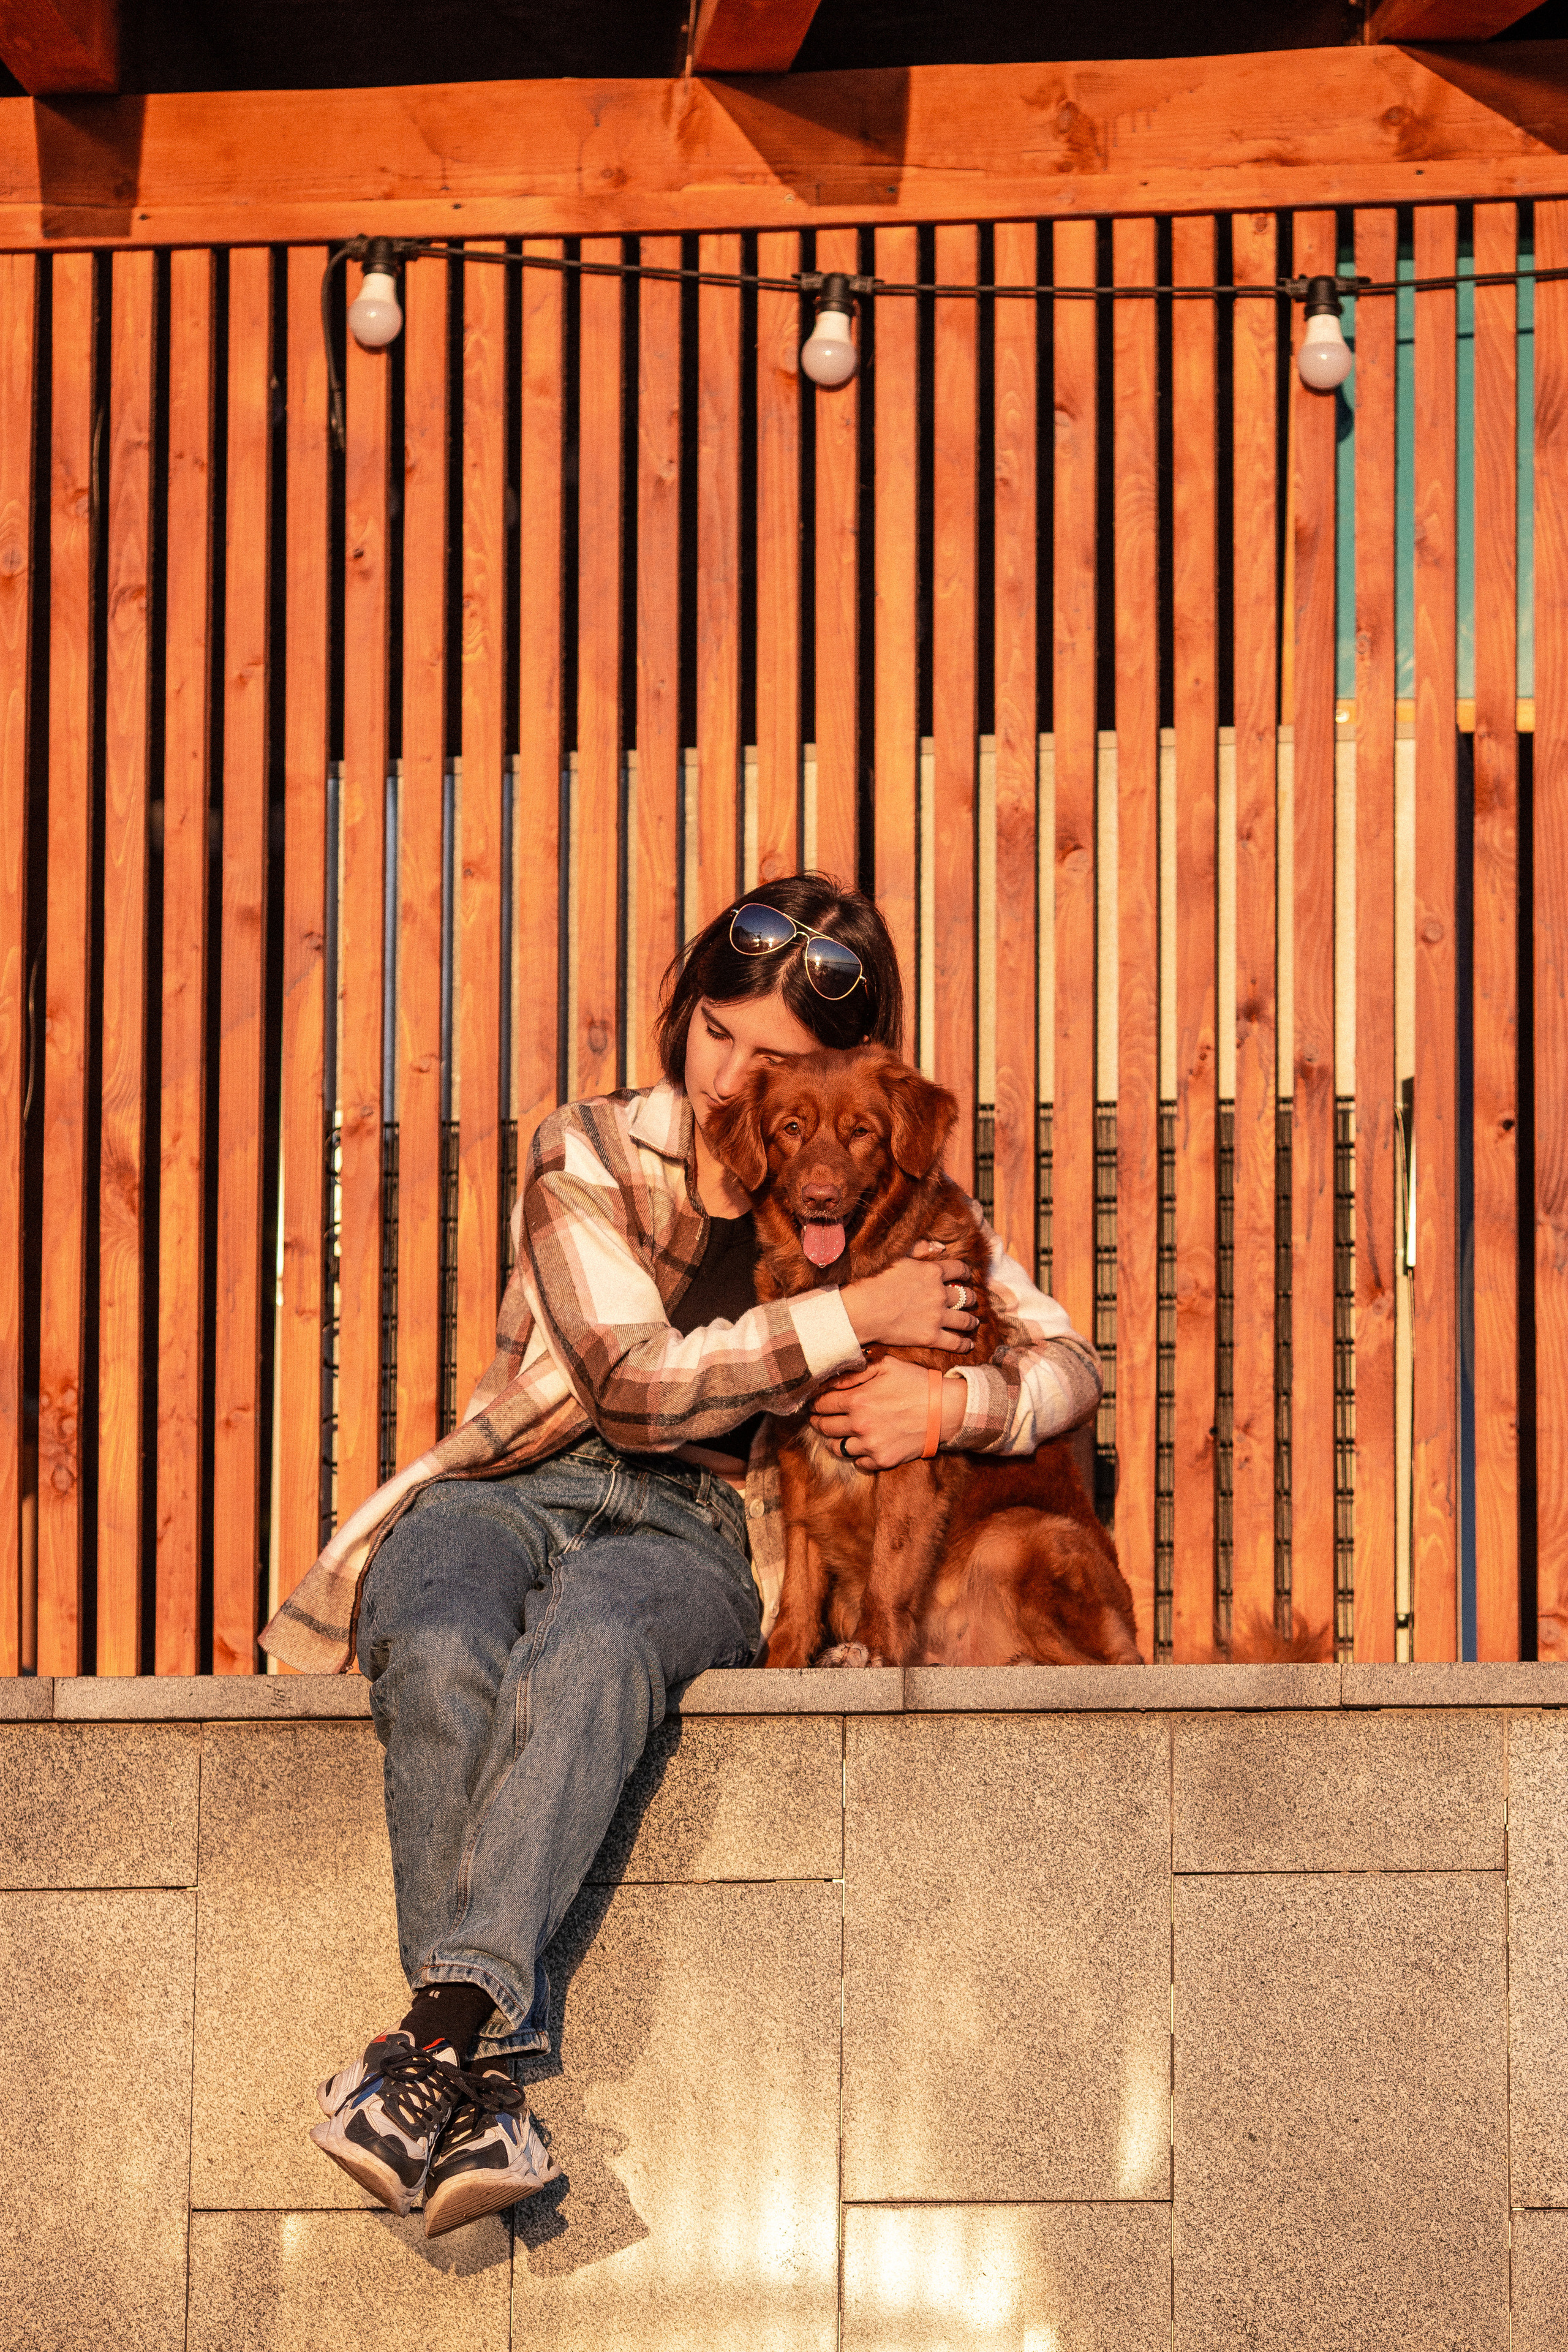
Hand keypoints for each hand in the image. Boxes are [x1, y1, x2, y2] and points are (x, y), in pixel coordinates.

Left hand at [811, 1358, 966, 1469]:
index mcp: (858, 1400)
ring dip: (833, 1440)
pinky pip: (857, 1462)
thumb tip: (830, 1380)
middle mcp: (859, 1425)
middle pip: (824, 1427)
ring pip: (837, 1448)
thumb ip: (856, 1371)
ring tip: (836, 1432)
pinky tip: (859, 1444)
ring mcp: (870, 1445)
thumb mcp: (886, 1366)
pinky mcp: (882, 1460)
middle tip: (817, 1417)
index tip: (813, 1402)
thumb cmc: (915, 1383)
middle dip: (818, 1421)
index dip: (814, 1403)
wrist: (945, 1410)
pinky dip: (855, 1455)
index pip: (821, 1404)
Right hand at [841, 1242, 979, 1352]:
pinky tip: (969, 1344)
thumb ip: (920, 1248)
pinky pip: (955, 1342)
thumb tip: (941, 1247)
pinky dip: (964, 1344)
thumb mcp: (897, 1257)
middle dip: (971, 1298)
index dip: (965, 1273)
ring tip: (974, 1322)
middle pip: (966, 1296)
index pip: (959, 1269)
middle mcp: (940, 1293)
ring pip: (965, 1319)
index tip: (966, 1276)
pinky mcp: (930, 1336)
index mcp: (932, 1271)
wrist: (862, 1310)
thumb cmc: (874, 1281)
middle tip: (972, 1301)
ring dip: (972, 1321)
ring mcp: (937, 1316)